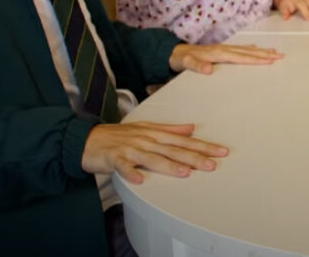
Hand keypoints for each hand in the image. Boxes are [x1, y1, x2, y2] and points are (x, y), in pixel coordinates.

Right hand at [81, 121, 227, 183]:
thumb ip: (170, 130)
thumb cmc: (119, 136)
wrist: (88, 139)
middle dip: (193, 157)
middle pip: (173, 150)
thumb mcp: (146, 129)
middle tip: (211, 164)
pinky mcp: (114, 158)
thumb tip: (191, 128)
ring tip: (185, 172)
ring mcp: (130, 149)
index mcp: (155, 134)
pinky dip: (131, 173)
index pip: (184, 141)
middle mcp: (146, 140)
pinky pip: (123, 167)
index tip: (220, 152)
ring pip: (152, 158)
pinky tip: (140, 180)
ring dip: (168, 165)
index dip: (203, 146)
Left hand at [168, 43, 283, 74]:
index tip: (269, 61)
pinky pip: (241, 49)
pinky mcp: (222, 50)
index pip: (241, 57)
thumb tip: (208, 69)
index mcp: (218, 53)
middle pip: (248, 51)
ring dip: (261, 51)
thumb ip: (196, 65)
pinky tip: (256, 48)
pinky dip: (251, 49)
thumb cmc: (181, 60)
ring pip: (247, 49)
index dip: (255, 59)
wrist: (175, 52)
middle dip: (265, 54)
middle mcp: (224, 49)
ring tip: (275, 52)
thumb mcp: (186, 64)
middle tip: (280, 55)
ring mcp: (224, 48)